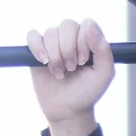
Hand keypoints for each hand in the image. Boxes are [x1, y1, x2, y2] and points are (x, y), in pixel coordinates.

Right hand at [26, 18, 114, 133]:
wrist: (68, 110)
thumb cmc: (87, 92)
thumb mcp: (103, 74)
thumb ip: (103, 50)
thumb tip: (90, 26)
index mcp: (90, 40)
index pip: (86, 24)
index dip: (83, 41)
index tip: (83, 62)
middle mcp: (72, 38)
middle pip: (67, 25)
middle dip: (68, 49)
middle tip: (71, 68)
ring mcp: (54, 44)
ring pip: (50, 32)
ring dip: (55, 55)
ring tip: (59, 72)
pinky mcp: (37, 51)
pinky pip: (32, 36)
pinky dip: (37, 47)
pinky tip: (44, 62)